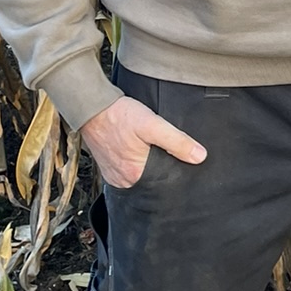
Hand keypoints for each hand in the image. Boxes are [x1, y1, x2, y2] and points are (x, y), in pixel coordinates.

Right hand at [82, 95, 207, 188]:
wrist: (91, 106)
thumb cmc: (119, 115)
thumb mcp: (153, 124)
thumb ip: (177, 141)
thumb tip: (199, 156)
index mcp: (136, 175)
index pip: (164, 184)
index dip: (177, 175)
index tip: (185, 167)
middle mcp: (124, 180)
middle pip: (152, 183)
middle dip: (164, 173)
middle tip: (173, 159)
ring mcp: (114, 176)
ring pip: (140, 178)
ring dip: (151, 170)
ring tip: (159, 157)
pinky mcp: (108, 169)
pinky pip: (128, 173)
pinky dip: (137, 167)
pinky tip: (143, 156)